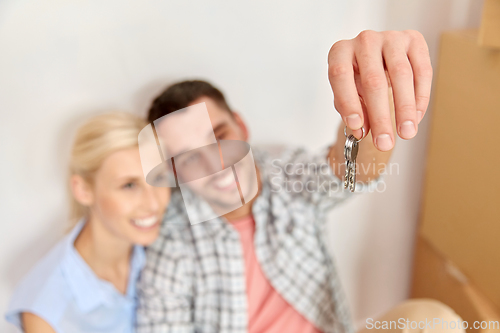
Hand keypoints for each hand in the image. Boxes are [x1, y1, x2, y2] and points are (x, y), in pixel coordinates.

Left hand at [327, 30, 432, 150]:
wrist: (378, 59)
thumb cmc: (357, 80)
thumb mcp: (348, 96)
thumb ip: (353, 111)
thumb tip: (362, 131)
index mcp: (340, 51)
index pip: (340, 75)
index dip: (348, 102)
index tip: (357, 127)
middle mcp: (364, 40)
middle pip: (373, 80)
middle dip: (380, 117)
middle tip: (385, 143)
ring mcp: (390, 37)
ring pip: (401, 75)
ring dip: (404, 109)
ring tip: (406, 133)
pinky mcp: (414, 39)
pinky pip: (422, 71)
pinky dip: (420, 97)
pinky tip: (416, 117)